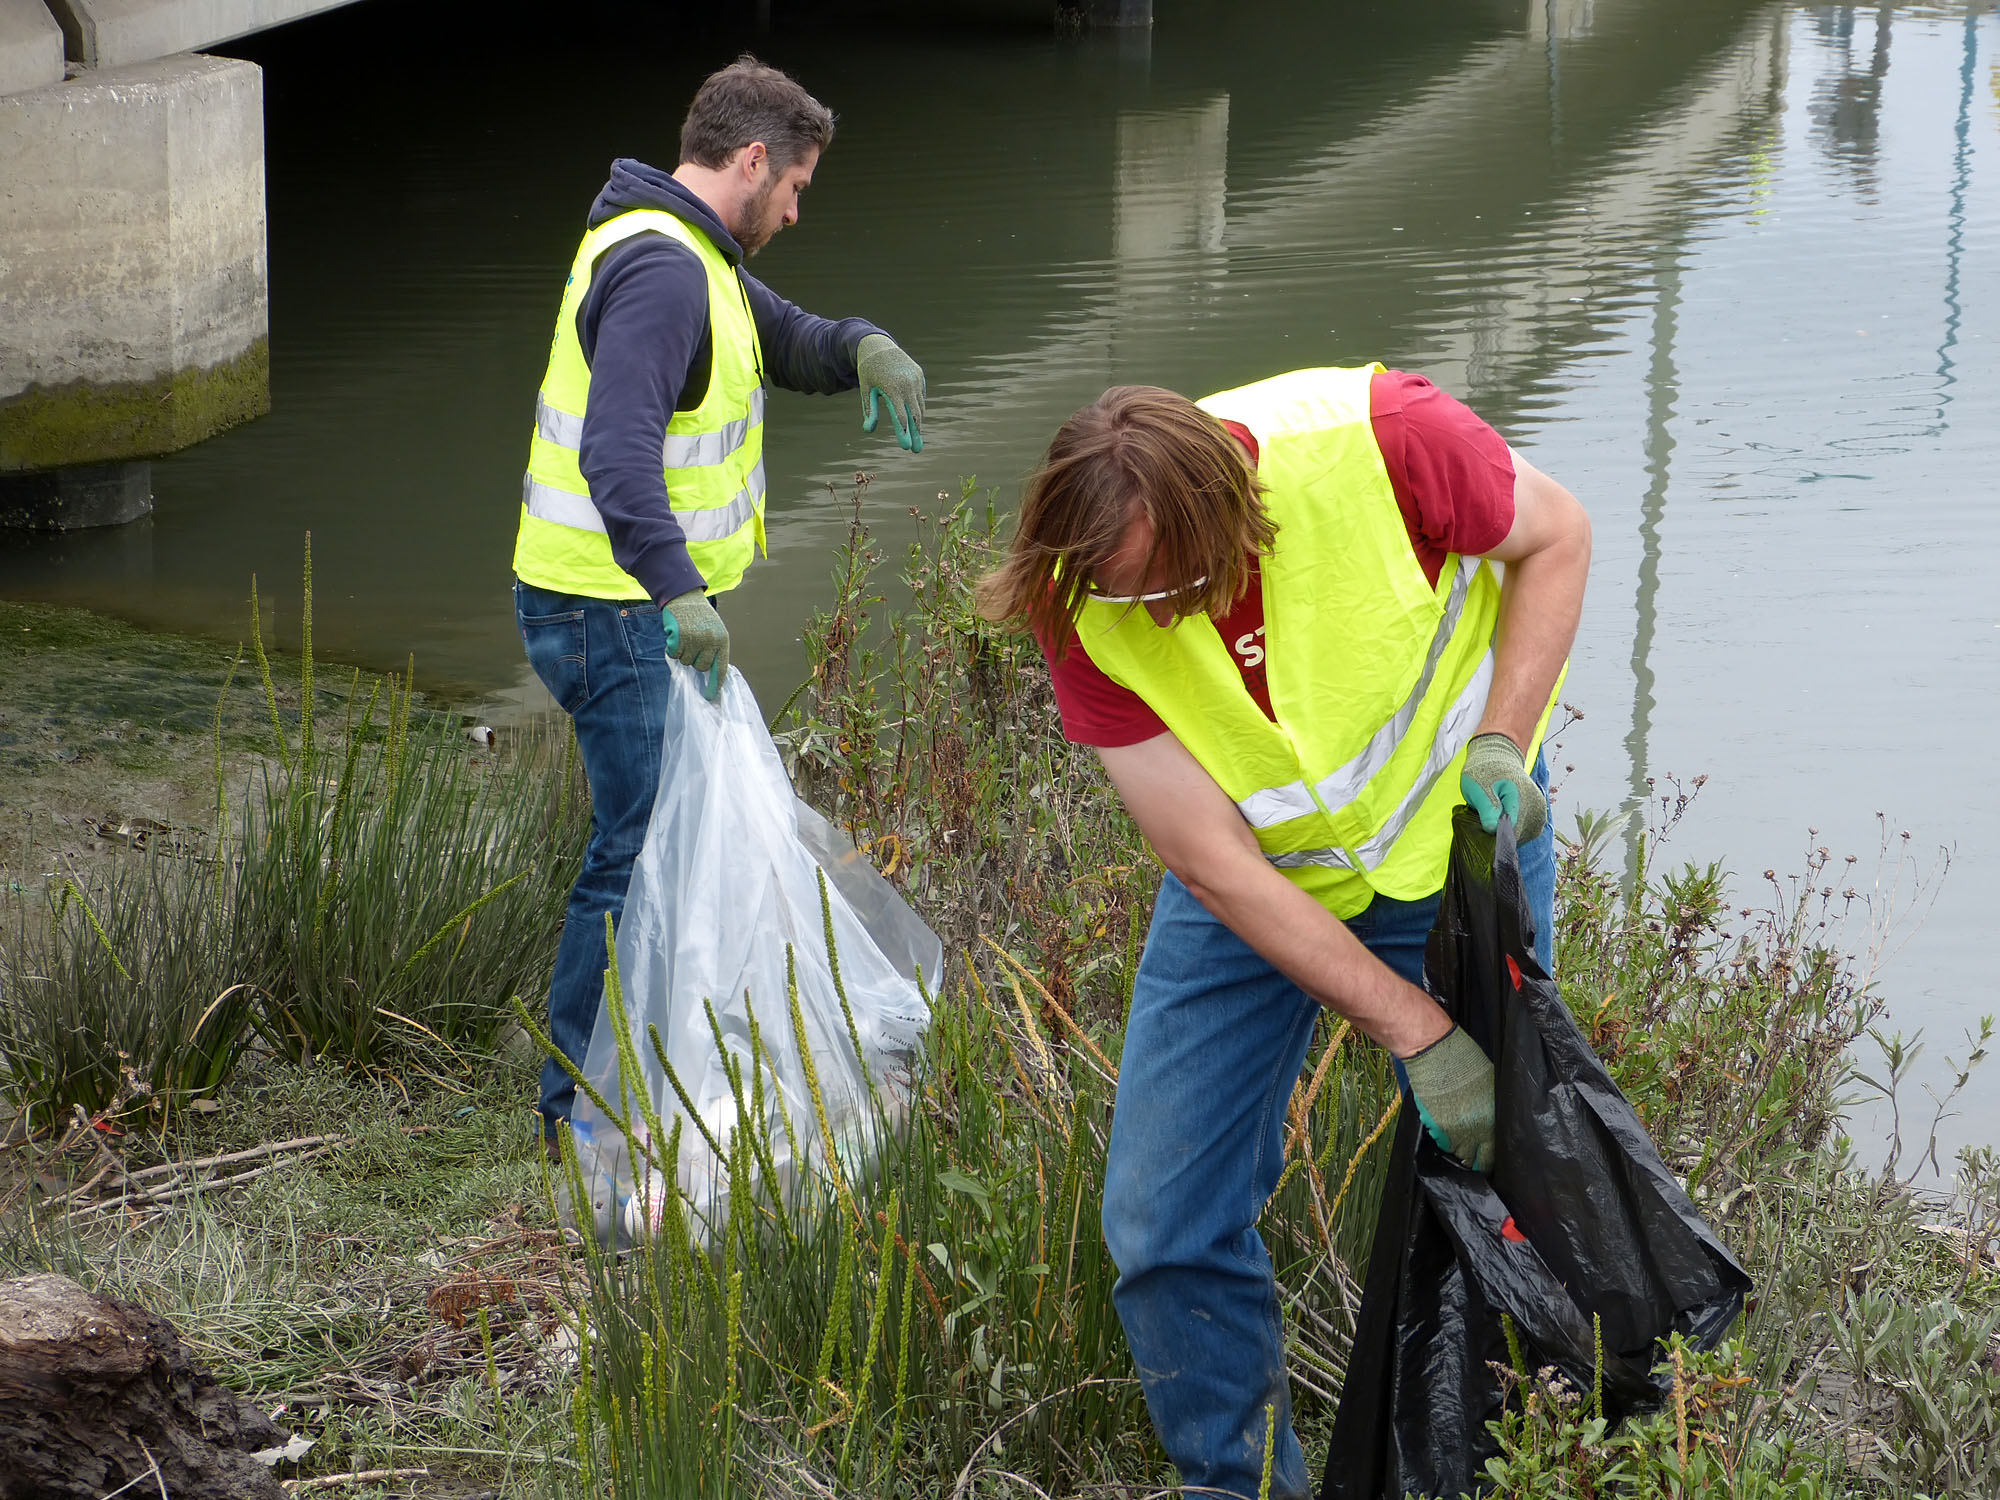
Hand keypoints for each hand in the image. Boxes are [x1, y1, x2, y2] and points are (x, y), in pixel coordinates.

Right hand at [661, 589, 728, 700]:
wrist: (685, 596)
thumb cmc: (701, 617)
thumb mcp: (715, 631)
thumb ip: (715, 650)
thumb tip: (711, 674)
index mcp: (722, 640)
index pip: (720, 668)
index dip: (715, 684)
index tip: (710, 697)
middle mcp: (710, 641)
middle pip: (700, 667)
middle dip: (695, 660)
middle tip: (693, 645)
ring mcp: (694, 639)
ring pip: (686, 661)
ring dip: (683, 653)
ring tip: (685, 637)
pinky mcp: (679, 637)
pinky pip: (674, 654)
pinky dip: (672, 648)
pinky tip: (676, 635)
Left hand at [857, 333, 925, 452]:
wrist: (878, 345)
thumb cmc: (868, 371)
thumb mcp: (866, 389)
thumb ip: (869, 410)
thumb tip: (867, 430)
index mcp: (892, 388)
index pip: (901, 415)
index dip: (904, 432)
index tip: (906, 447)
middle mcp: (907, 384)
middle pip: (914, 414)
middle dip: (916, 434)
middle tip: (916, 450)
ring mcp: (915, 379)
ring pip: (919, 406)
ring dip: (918, 423)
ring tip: (917, 438)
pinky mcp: (919, 375)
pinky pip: (920, 396)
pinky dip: (918, 408)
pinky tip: (915, 418)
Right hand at [1402, 1025, 1494, 1171]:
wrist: (1437, 1054)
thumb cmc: (1465, 1062)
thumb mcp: (1490, 1085)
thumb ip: (1491, 1108)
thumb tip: (1491, 1121)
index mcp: (1495, 1118)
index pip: (1495, 1152)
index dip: (1490, 1156)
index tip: (1486, 1154)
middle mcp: (1479, 1129)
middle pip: (1478, 1160)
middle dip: (1476, 1159)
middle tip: (1472, 1153)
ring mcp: (1458, 1131)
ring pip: (1460, 1154)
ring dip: (1459, 1149)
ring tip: (1457, 1138)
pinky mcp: (1439, 1127)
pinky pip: (1444, 1144)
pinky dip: (1445, 1140)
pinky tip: (1444, 1128)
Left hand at [1460, 732, 1545, 843]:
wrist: (1499, 759)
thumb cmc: (1485, 773)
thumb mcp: (1477, 788)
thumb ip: (1487, 808)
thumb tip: (1494, 829)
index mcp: (1522, 798)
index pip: (1509, 832)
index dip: (1494, 834)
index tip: (1484, 825)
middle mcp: (1536, 807)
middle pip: (1516, 837)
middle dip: (1499, 832)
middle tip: (1487, 815)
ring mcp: (1540, 813)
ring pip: (1520, 837)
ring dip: (1506, 831)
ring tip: (1497, 813)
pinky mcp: (1540, 818)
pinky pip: (1525, 834)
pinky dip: (1513, 829)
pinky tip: (1505, 816)